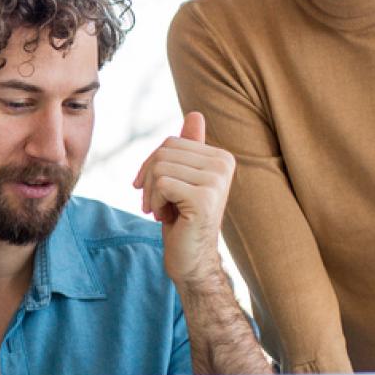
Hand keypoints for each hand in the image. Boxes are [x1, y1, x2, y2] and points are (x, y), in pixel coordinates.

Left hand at [132, 111, 236, 287]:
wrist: (191, 261)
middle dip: (150, 180)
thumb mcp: (181, 180)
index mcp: (221, 157)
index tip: (161, 192)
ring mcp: (216, 181)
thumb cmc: (182, 221)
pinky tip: (166, 218)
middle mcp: (224, 164)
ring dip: (151, 194)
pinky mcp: (204, 198)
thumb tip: (196, 113)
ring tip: (164, 211)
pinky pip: (161, 184)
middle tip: (160, 204)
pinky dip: (154, 202)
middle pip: (163, 152)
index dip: (153, 166)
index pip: (170, 142)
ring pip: (159, 168)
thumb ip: (189, 148)